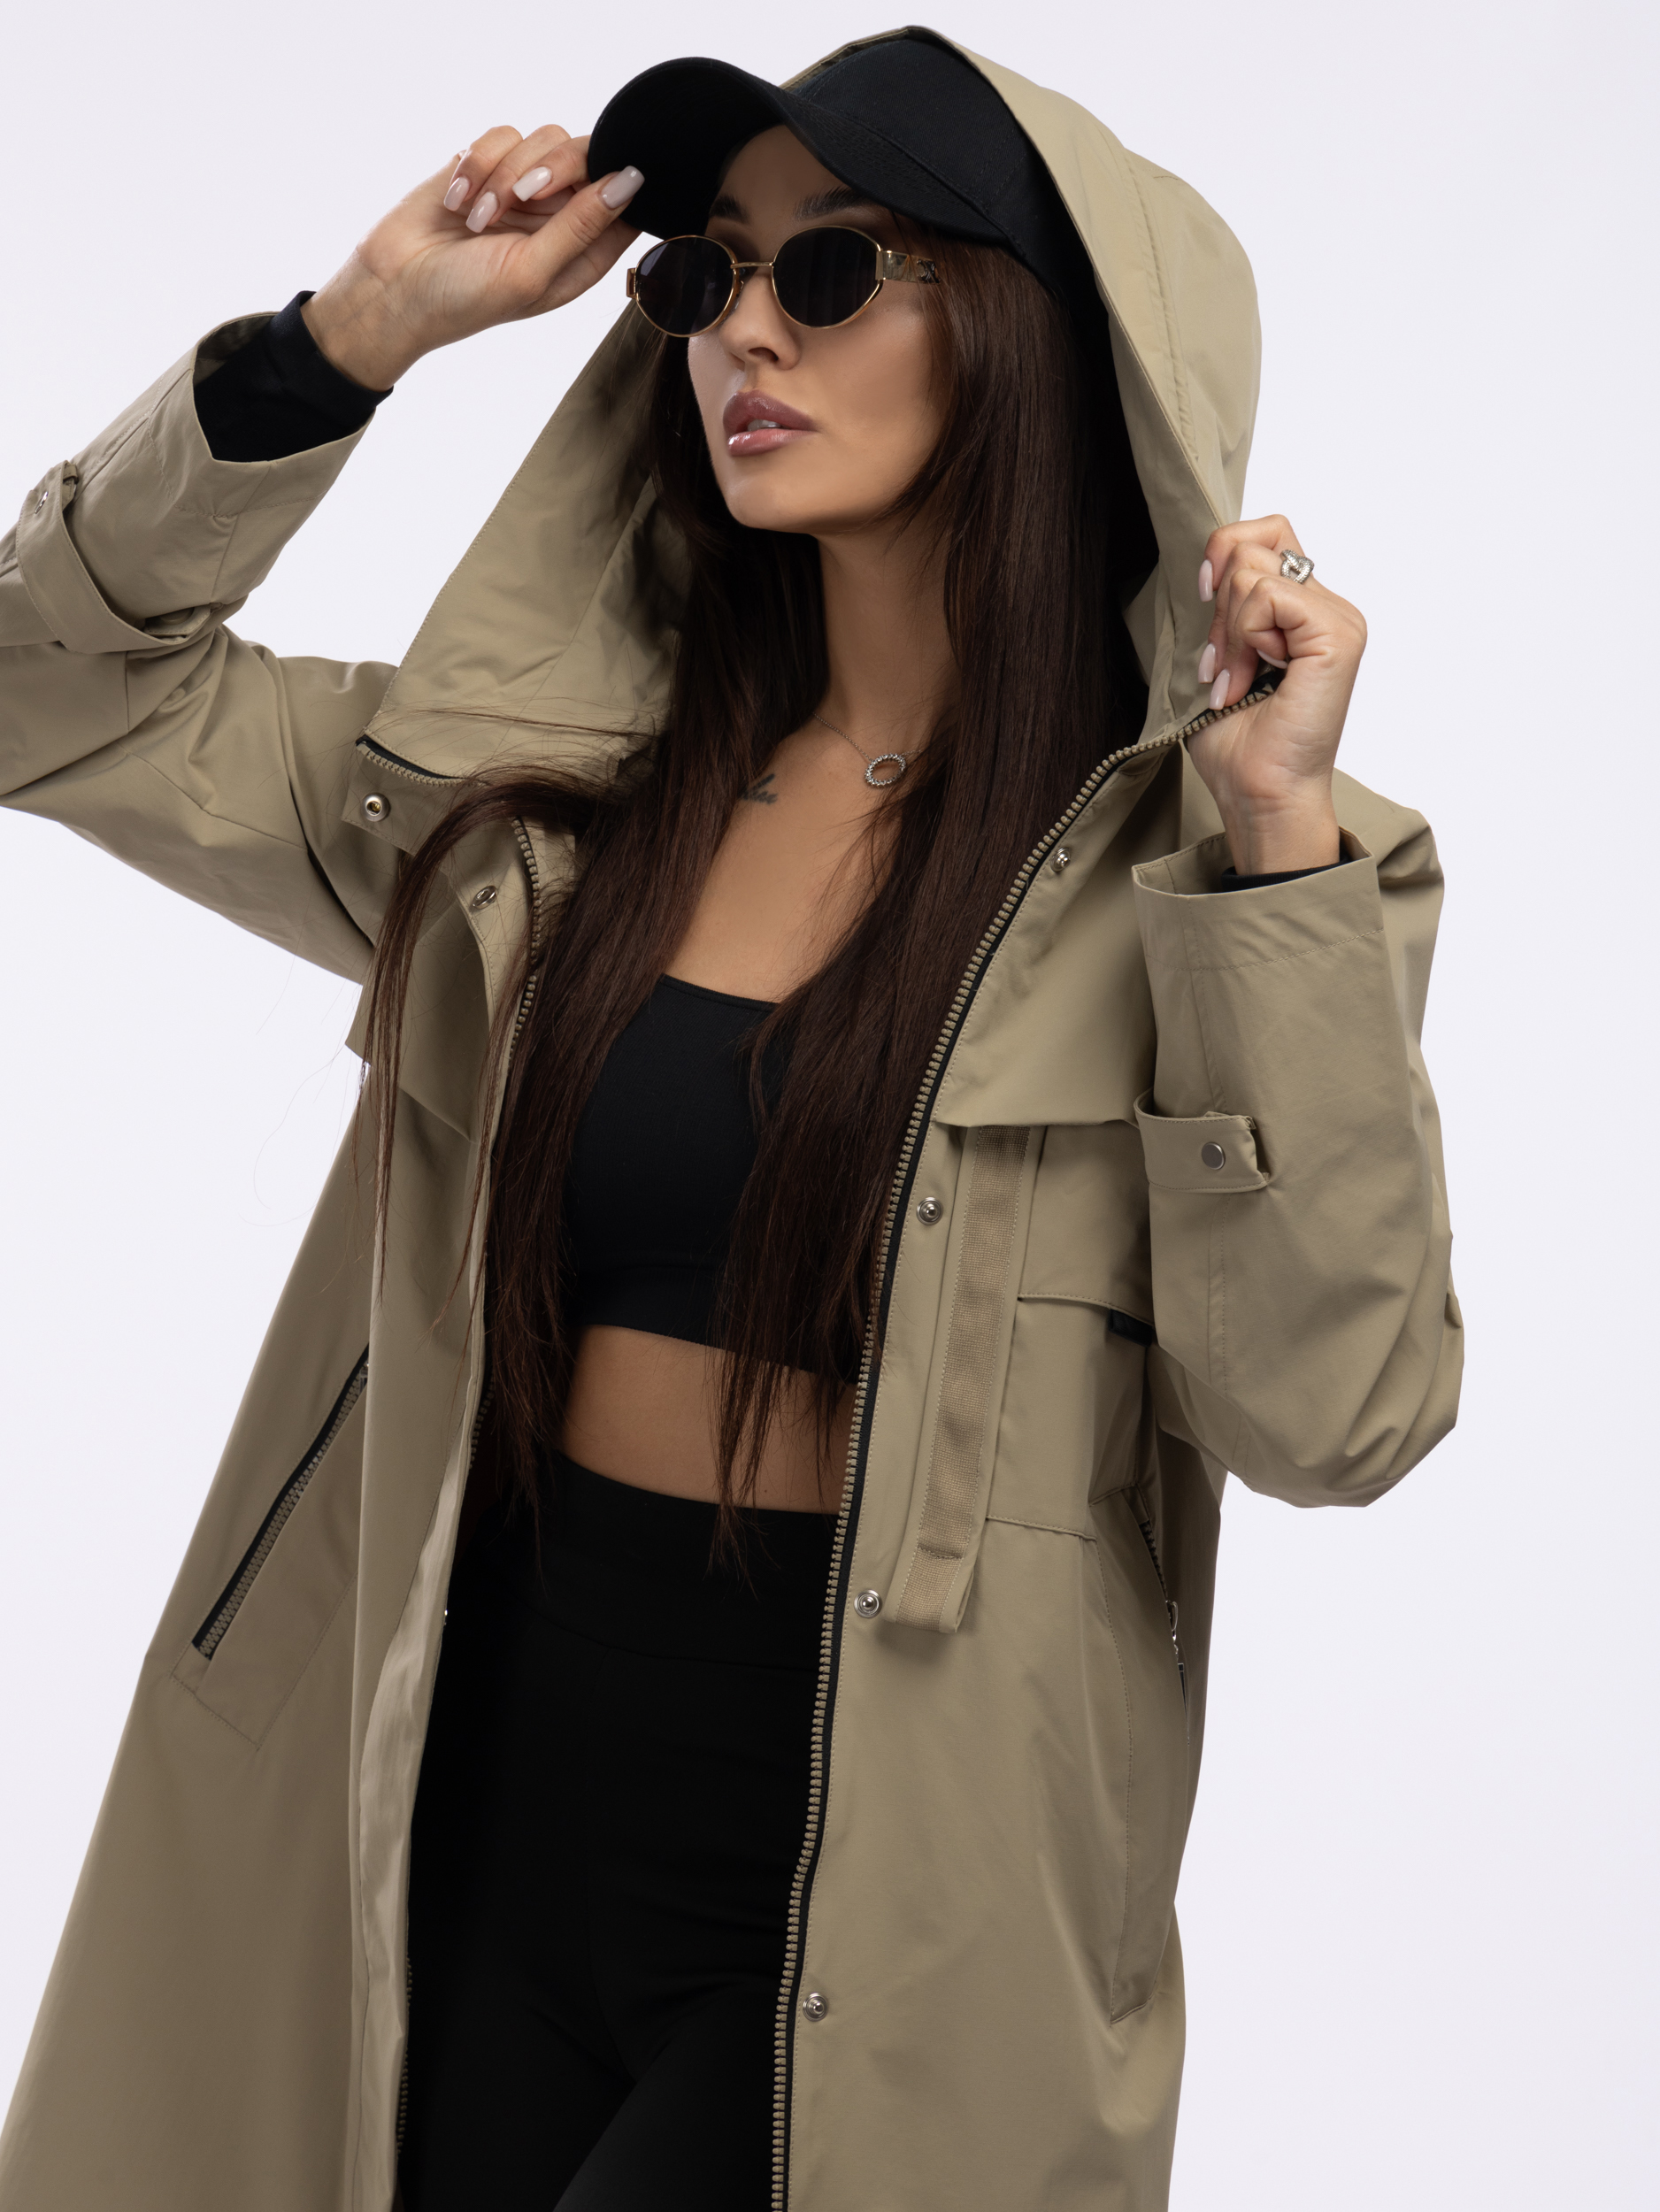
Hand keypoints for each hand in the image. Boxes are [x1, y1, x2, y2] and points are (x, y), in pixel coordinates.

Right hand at [301, 128, 644, 390]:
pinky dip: (476, 165)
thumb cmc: (465, 299)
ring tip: (477, 219)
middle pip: (589, 155)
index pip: (627, 200)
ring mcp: (523, 189)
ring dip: (505, 173)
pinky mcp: (486, 166)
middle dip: (554, 167)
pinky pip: (500, 135)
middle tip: (523, 196)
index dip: (615, 180)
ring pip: (544, 138)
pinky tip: (456, 202)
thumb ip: (583, 225)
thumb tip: (631, 180)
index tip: (583, 190)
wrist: (392, 288)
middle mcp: (561, 218)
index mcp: (583, 254)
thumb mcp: (531, 271)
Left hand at [1184, 516, 1366, 875]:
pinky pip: (1270, 594)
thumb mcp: (1217, 657)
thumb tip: (1206, 566)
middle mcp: (1327, 607)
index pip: (1266, 533)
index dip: (1224, 554)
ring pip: (1254, 568)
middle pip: (1255, 541)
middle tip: (1223, 666)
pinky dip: (1246, 638)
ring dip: (1229, 632)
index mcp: (1303, 610)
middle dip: (1220, 605)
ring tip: (1239, 681)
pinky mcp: (1338, 634)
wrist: (1257, 791)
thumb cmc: (1237, 741)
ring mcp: (1338, 618)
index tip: (1204, 601)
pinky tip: (1253, 680)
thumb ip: (1222, 608)